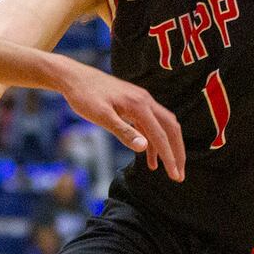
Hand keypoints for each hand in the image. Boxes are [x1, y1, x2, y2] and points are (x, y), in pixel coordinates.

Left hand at [54, 60, 184, 181]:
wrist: (74, 78)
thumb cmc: (85, 96)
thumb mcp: (102, 116)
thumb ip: (123, 132)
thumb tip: (144, 147)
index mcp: (140, 105)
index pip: (161, 135)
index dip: (170, 157)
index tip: (175, 176)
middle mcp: (145, 101)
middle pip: (171, 128)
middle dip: (177, 152)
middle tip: (179, 175)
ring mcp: (141, 101)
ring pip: (163, 126)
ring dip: (166, 147)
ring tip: (166, 170)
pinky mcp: (134, 104)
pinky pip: (150, 124)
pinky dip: (153, 140)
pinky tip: (149, 156)